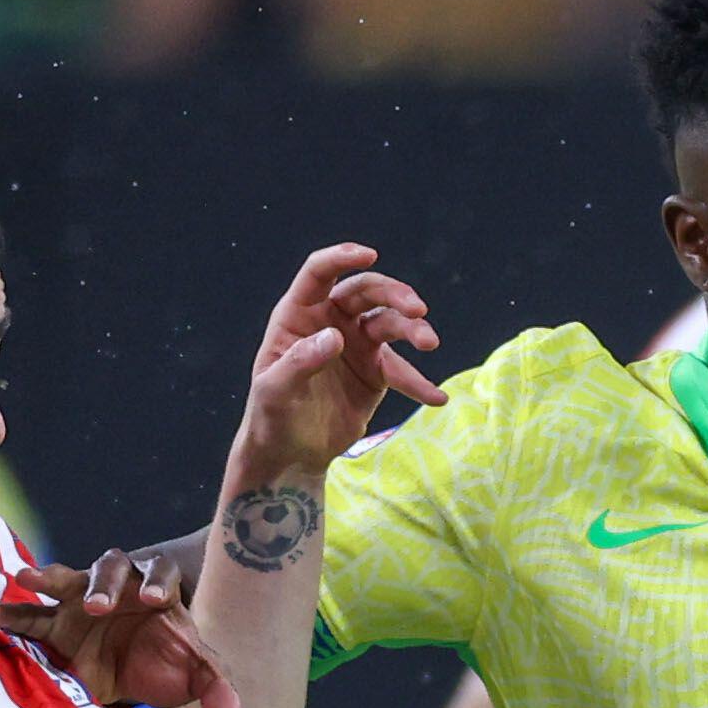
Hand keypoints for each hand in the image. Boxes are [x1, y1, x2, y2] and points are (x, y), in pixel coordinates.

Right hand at [0, 550, 240, 707]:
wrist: (137, 676)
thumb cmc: (169, 661)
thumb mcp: (196, 672)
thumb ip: (215, 687)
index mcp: (157, 590)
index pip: (160, 574)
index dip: (156, 582)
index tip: (153, 601)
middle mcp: (119, 588)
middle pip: (110, 568)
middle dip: (103, 585)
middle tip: (97, 606)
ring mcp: (83, 601)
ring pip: (66, 580)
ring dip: (48, 579)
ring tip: (26, 580)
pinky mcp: (56, 624)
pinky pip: (33, 615)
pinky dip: (14, 612)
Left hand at [233, 238, 442, 492]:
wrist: (290, 453)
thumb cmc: (270, 416)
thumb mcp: (274, 391)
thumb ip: (299, 362)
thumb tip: (335, 338)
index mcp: (299, 315)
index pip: (320, 273)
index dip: (342, 258)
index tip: (370, 254)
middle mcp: (331, 321)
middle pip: (366, 292)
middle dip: (394, 294)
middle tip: (418, 309)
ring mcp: (356, 344)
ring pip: (390, 323)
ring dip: (413, 330)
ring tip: (430, 343)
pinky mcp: (375, 372)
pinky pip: (402, 370)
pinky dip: (419, 383)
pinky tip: (436, 397)